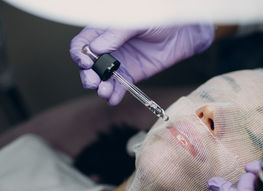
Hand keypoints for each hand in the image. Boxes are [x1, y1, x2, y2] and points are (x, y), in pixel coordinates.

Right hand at [70, 25, 213, 104]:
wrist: (183, 32)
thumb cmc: (159, 19)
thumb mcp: (136, 21)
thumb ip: (116, 34)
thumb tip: (96, 48)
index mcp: (104, 31)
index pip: (82, 44)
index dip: (80, 54)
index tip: (86, 62)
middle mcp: (108, 48)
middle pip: (88, 65)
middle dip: (88, 75)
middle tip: (93, 82)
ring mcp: (119, 62)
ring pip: (102, 78)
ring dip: (100, 87)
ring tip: (105, 92)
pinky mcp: (131, 74)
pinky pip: (119, 86)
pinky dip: (114, 94)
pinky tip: (113, 98)